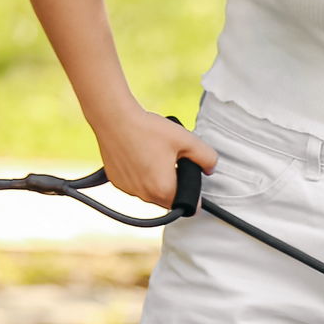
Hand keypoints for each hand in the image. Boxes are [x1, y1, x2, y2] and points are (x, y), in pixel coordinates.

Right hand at [92, 103, 216, 207]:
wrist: (113, 117)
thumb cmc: (147, 129)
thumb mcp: (188, 141)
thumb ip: (207, 158)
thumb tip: (210, 169)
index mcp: (163, 190)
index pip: (189, 206)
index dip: (194, 193)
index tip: (190, 178)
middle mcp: (144, 195)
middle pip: (169, 200)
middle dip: (175, 185)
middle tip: (172, 162)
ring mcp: (128, 190)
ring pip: (152, 193)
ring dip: (157, 182)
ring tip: (156, 158)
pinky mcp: (116, 182)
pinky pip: (136, 186)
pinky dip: (141, 177)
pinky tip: (141, 158)